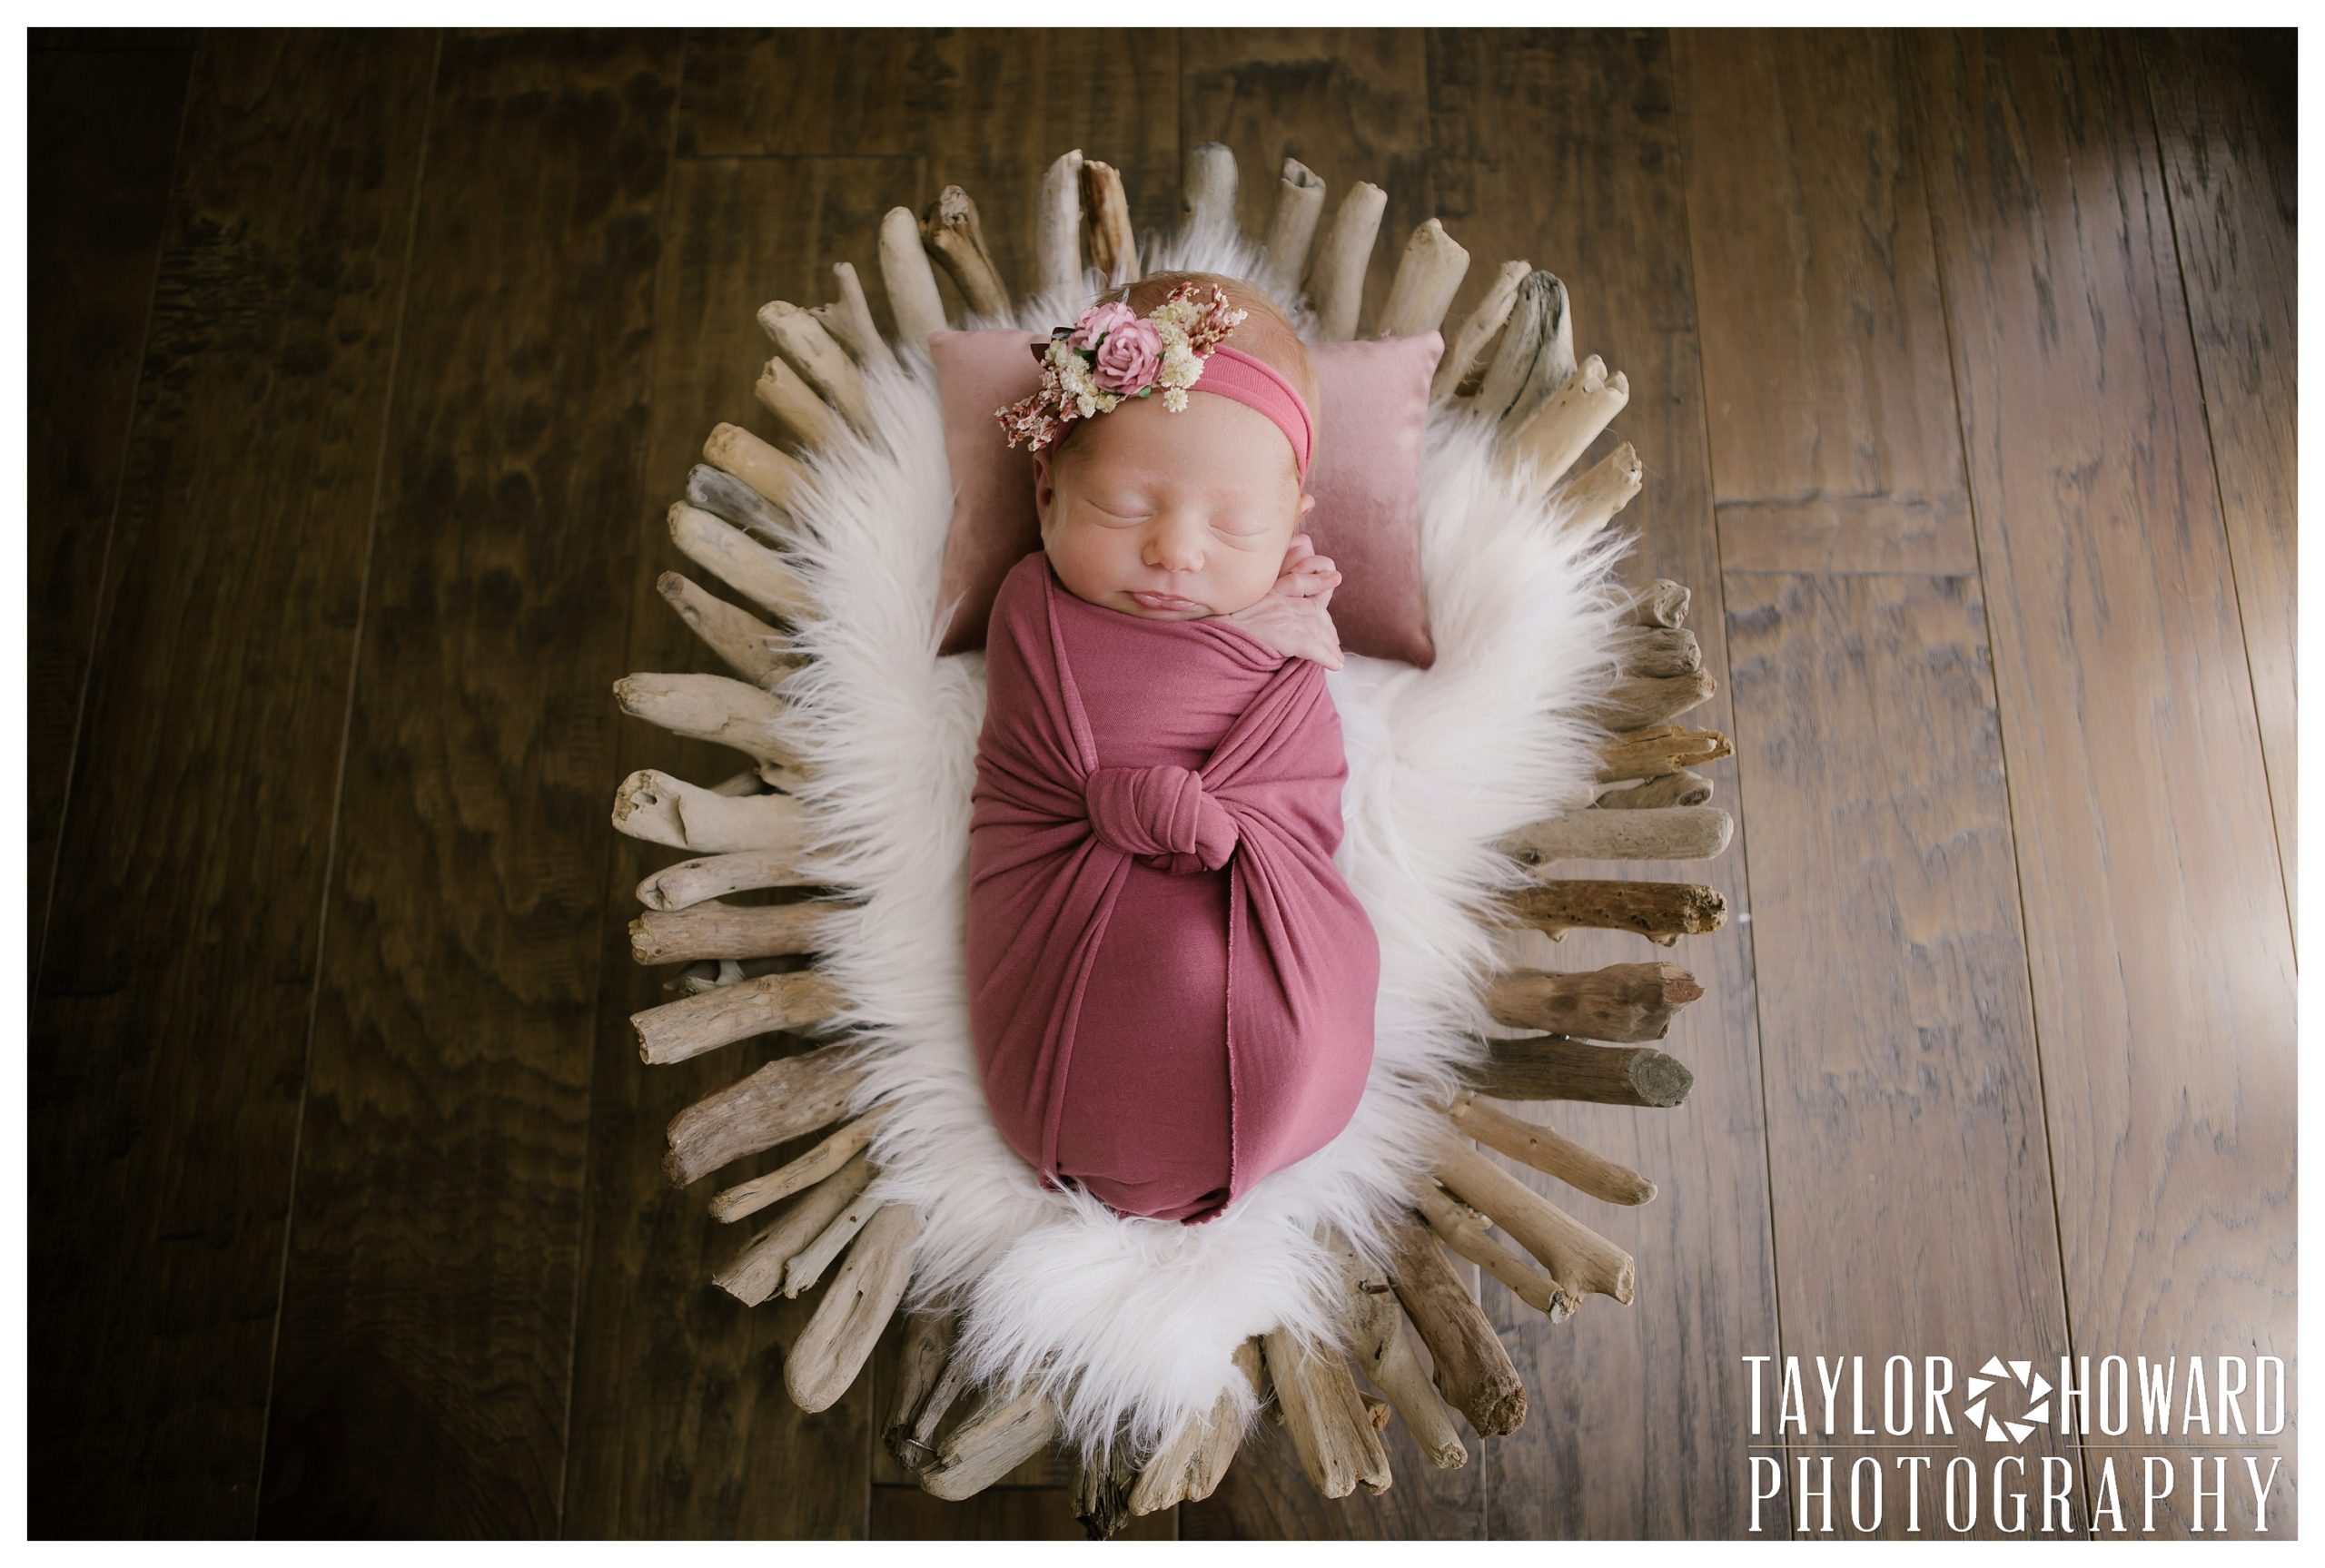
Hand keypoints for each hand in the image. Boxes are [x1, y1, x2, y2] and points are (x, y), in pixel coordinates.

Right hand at [1221, 534, 1344, 668]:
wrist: (1214, 631)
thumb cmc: (1226, 621)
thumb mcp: (1252, 602)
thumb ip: (1274, 597)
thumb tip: (1297, 599)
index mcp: (1277, 593)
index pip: (1310, 602)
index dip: (1322, 617)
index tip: (1328, 630)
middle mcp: (1285, 603)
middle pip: (1318, 617)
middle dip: (1329, 633)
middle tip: (1334, 648)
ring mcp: (1286, 618)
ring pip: (1318, 632)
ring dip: (1330, 648)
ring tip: (1336, 660)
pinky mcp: (1286, 635)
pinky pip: (1313, 647)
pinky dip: (1326, 656)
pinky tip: (1334, 665)